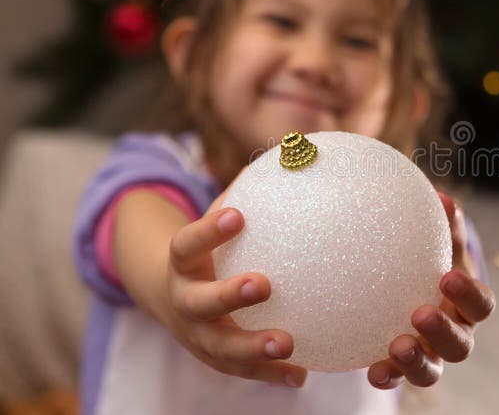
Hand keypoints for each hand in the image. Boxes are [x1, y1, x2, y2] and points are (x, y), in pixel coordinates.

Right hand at [165, 205, 307, 386]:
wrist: (170, 297)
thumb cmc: (209, 251)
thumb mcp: (217, 222)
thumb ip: (248, 195)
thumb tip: (298, 151)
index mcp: (181, 262)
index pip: (187, 243)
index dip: (208, 231)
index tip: (237, 215)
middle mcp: (183, 300)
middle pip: (199, 302)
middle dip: (228, 295)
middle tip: (263, 284)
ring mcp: (196, 335)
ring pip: (219, 346)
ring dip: (252, 347)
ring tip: (288, 343)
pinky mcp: (214, 359)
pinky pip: (243, 371)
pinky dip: (271, 375)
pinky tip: (301, 375)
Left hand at [367, 192, 495, 388]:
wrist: (409, 286)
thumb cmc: (429, 260)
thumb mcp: (437, 243)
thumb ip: (444, 225)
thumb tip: (442, 198)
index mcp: (468, 305)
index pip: (480, 304)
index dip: (469, 295)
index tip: (447, 277)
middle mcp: (455, 334)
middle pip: (461, 344)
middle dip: (443, 332)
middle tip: (420, 314)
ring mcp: (430, 356)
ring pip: (432, 370)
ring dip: (416, 362)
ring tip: (397, 347)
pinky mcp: (402, 368)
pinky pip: (396, 377)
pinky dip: (387, 376)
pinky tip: (373, 371)